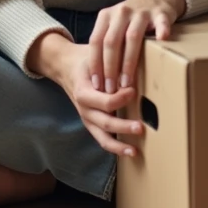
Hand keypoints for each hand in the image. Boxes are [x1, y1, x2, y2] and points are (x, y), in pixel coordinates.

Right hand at [29, 33, 142, 156]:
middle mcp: (84, 109)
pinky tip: (130, 151)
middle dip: (124, 127)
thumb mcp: (95, 55)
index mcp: (83, 92)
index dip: (120, 99)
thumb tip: (134, 69)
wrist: (66, 67)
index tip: (133, 91)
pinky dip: (116, 147)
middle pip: (105, 123)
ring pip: (103, 138)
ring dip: (120, 146)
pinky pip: (102, 139)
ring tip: (135, 151)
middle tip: (141, 127)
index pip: (104, 101)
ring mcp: (87, 119)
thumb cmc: (86, 59)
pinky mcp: (92, 124)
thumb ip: (111, 63)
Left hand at [89, 0, 185, 97]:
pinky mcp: (160, 13)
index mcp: (106, 16)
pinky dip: (161, 31)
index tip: (96, 84)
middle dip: (110, 68)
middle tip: (111, 89)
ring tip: (127, 83)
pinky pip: (161, 23)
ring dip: (128, 62)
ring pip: (132, 37)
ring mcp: (141, 12)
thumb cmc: (130, 19)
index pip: (96, 41)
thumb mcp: (113, 25)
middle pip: (112, 42)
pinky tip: (162, 41)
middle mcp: (121, 12)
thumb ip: (105, 44)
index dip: (95, 63)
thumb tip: (99, 78)